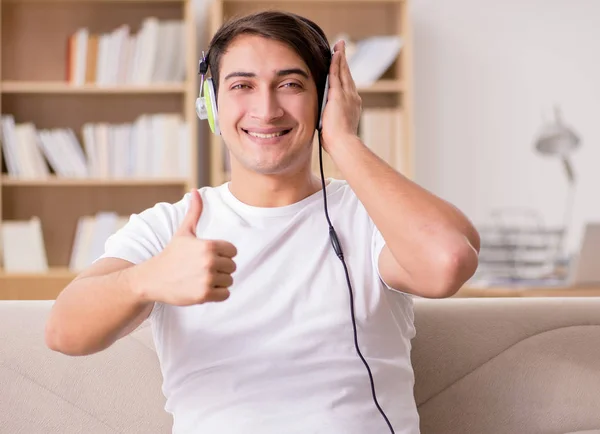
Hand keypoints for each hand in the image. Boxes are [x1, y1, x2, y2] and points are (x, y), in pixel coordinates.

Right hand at [135, 189, 236, 305]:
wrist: (152, 279)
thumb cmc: (171, 255)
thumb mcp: (183, 232)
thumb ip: (194, 212)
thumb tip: (195, 191)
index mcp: (209, 245)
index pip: (233, 251)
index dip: (222, 254)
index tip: (206, 257)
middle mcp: (209, 261)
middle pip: (232, 267)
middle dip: (220, 269)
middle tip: (201, 269)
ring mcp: (207, 279)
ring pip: (229, 281)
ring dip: (218, 282)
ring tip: (200, 278)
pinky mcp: (204, 295)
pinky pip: (225, 295)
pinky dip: (217, 294)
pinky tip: (202, 289)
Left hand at [320, 40, 361, 153]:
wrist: (344, 144)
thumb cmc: (338, 142)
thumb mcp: (335, 127)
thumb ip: (331, 120)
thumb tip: (325, 122)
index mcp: (352, 106)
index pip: (346, 86)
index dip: (344, 75)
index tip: (342, 67)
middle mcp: (352, 97)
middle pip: (347, 75)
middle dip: (344, 61)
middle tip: (341, 48)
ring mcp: (347, 95)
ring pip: (343, 72)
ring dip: (340, 58)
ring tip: (338, 46)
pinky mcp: (339, 94)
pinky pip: (336, 74)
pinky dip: (336, 63)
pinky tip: (334, 54)